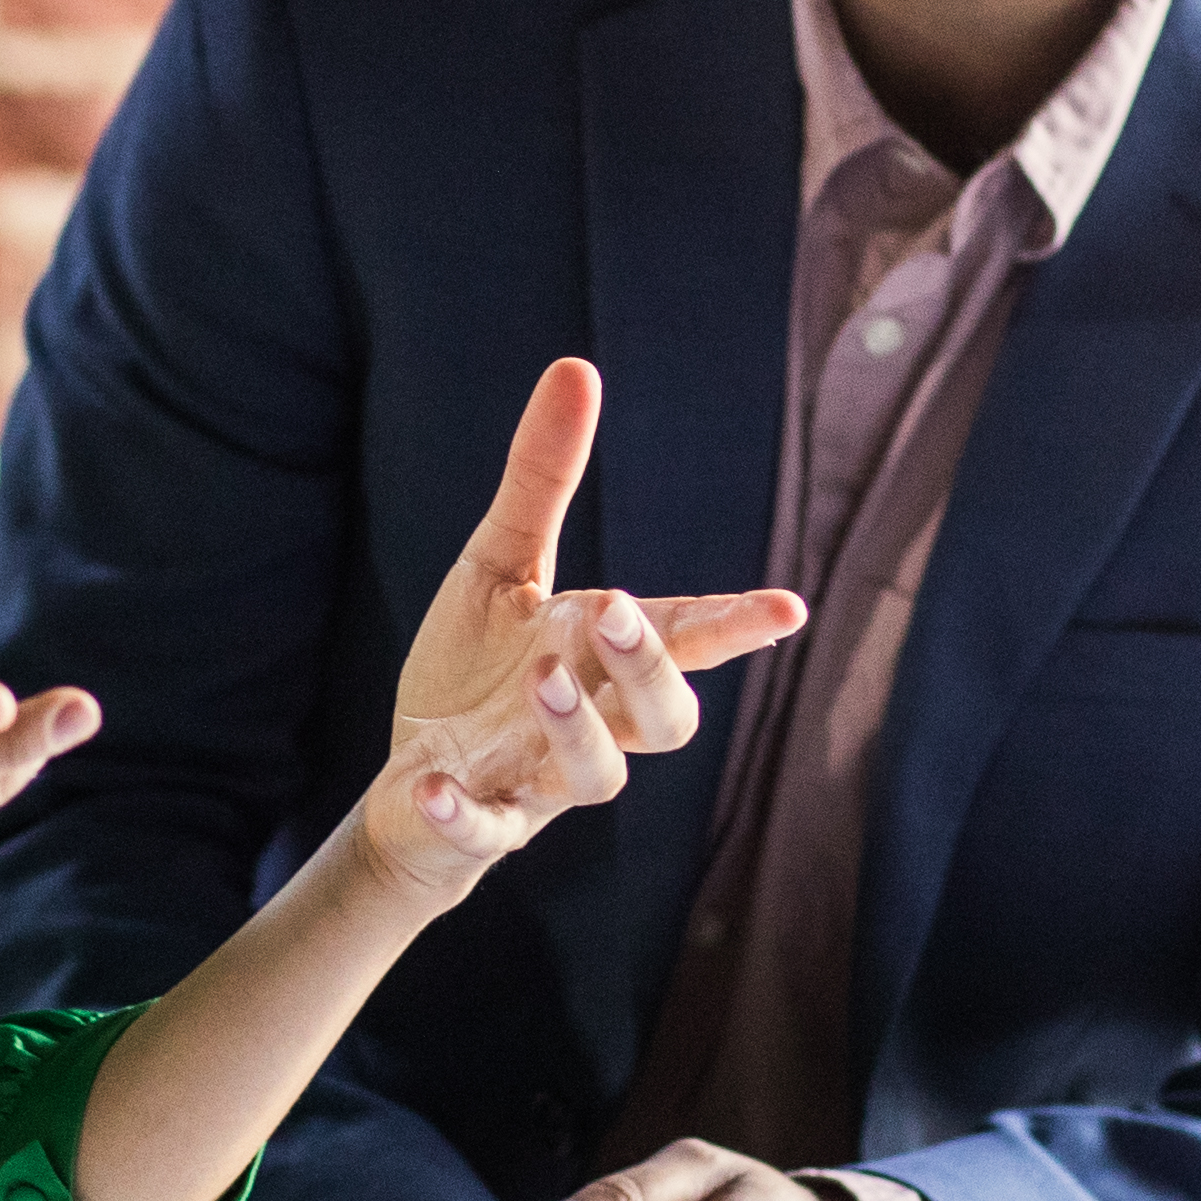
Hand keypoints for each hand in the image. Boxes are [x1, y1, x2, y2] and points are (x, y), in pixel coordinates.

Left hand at [356, 363, 802, 903]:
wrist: (411, 792)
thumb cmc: (477, 677)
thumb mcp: (501, 567)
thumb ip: (542, 480)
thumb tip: (577, 367)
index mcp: (603, 659)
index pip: (685, 640)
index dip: (735, 625)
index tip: (788, 608)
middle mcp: (589, 726)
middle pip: (664, 720)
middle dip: (651, 671)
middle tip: (616, 611)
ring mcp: (534, 781)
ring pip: (592, 779)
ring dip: (573, 732)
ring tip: (541, 677)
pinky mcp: (472, 824)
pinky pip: (480, 833)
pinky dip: (460, 814)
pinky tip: (429, 784)